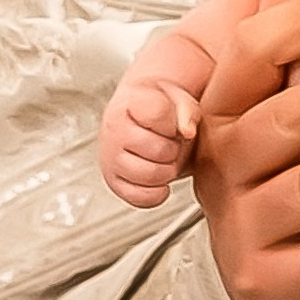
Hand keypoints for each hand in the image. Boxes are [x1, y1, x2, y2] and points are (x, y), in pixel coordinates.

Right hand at [101, 76, 199, 209]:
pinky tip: (162, 181)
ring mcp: (110, 157)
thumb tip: (187, 132)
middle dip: (174, 149)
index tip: (172, 122)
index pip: (158, 115)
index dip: (174, 123)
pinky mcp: (113, 181)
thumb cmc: (164, 110)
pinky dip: (156, 194)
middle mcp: (114, 130)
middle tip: (171, 142)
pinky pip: (139, 198)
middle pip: (159, 150)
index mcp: (129, 103)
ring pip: (150, 175)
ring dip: (167, 170)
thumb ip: (188, 113)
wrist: (143, 118)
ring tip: (165, 158)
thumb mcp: (182, 102)